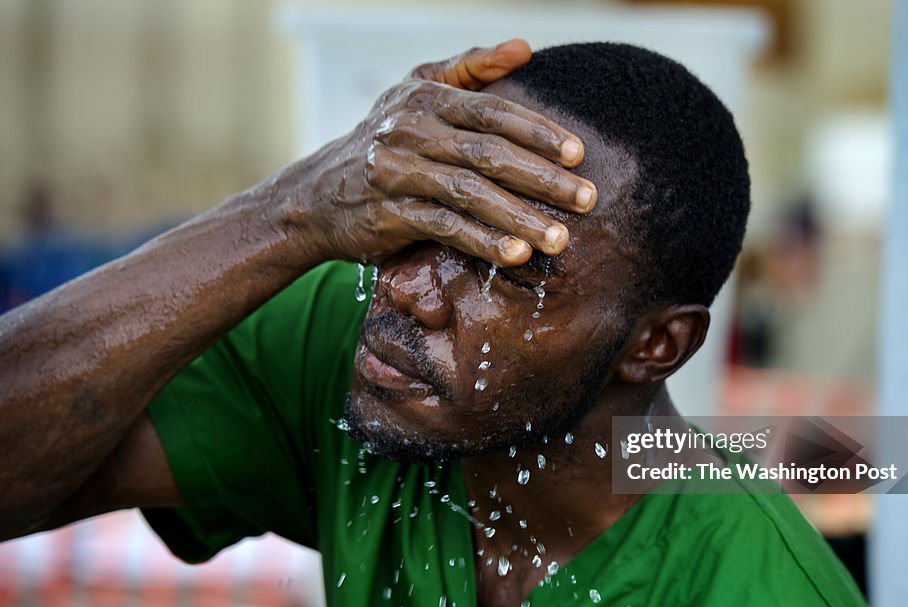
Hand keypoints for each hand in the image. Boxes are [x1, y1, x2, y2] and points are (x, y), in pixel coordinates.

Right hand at [277, 40, 597, 266]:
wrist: (317, 193)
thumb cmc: (384, 138)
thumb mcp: (417, 90)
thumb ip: (472, 68)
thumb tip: (525, 48)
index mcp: (426, 96)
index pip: (492, 111)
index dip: (538, 132)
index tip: (579, 153)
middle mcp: (411, 130)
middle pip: (488, 153)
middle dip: (543, 178)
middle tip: (587, 199)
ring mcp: (398, 173)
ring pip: (470, 193)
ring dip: (520, 217)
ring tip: (560, 237)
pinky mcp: (390, 214)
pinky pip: (445, 227)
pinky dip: (483, 241)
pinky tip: (517, 254)